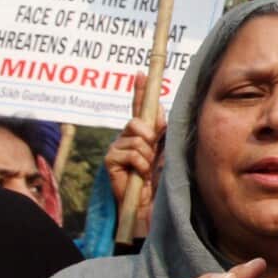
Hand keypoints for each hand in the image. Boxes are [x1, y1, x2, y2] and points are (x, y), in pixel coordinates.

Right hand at [106, 75, 166, 235]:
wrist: (155, 204)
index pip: (140, 108)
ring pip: (136, 138)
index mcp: (143, 133)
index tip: (141, 73)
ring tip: (147, 168)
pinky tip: (141, 174)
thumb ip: (162, 130)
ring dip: (146, 154)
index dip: (140, 91)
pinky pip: (130, 152)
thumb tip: (158, 111)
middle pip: (137, 121)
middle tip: (152, 149)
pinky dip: (140, 163)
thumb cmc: (163, 179)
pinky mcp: (111, 161)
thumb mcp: (167, 150)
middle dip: (149, 134)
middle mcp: (128, 138)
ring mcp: (117, 148)